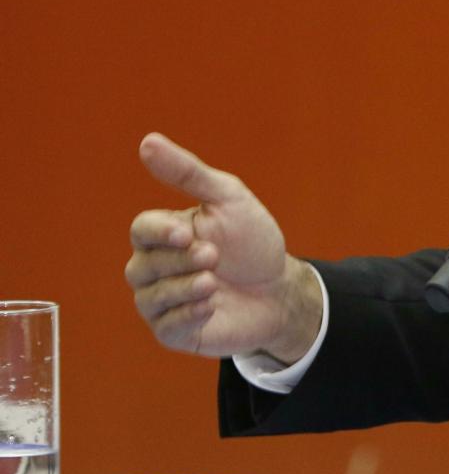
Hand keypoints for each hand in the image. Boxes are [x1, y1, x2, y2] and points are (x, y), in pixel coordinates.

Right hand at [126, 133, 320, 360]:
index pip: (141, 230)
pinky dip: (188, 314)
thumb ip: (189, 173)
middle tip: (213, 256)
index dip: (158, 232)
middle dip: (178, 261)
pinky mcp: (175, 332)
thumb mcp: (228, 200)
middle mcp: (155, 269)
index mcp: (164, 235)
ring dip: (183, 288)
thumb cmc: (253, 242)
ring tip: (213, 281)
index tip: (186, 233)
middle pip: (141, 266)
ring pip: (149, 297)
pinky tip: (211, 305)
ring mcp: (162, 302)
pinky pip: (165, 326)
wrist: (281, 289)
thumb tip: (148, 142)